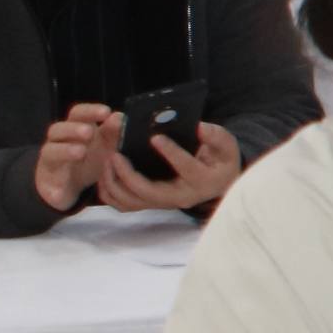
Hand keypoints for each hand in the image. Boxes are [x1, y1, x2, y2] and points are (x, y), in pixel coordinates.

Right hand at [28, 103, 126, 212]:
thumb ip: (112, 132)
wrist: (68, 185)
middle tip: (89, 132)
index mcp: (73, 129)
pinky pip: (49, 187)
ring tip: (80, 152)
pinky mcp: (48, 184)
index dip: (89, 111)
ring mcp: (50, 162)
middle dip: (73, 129)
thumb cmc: (89, 158)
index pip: (77, 114)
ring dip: (64, 151)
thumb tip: (120, 116)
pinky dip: (54, 190)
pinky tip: (60, 193)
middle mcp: (57, 142)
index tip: (106, 112)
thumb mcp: (104, 145)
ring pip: (50, 152)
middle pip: (58, 129)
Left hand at [89, 121, 243, 215]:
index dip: (171, 152)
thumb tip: (198, 127)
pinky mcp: (153, 204)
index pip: (186, 168)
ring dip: (115, 183)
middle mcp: (182, 197)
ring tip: (108, 161)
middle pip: (149, 192)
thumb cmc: (221, 160)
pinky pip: (125, 205)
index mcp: (202, 180)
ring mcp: (165, 203)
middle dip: (128, 174)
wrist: (219, 181)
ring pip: (133, 201)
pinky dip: (111, 192)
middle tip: (115, 154)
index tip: (154, 137)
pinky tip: (105, 174)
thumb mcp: (227, 145)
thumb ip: (215, 135)